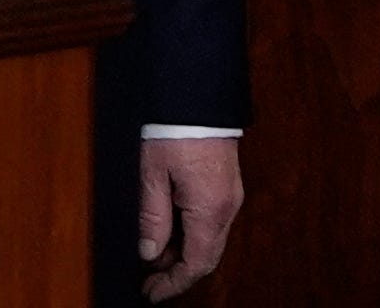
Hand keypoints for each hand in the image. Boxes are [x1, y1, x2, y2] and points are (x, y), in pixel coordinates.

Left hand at [136, 136, 242, 300]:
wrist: (198, 92)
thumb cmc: (174, 127)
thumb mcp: (152, 174)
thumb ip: (152, 217)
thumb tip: (149, 253)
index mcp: (210, 209)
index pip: (196, 264)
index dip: (173, 284)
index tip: (151, 294)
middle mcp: (227, 207)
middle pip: (206, 257)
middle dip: (178, 273)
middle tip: (149, 280)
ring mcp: (230, 195)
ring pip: (210, 240)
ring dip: (184, 253)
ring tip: (153, 254)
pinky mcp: (227, 184)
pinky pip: (212, 222)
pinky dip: (192, 235)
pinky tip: (170, 231)